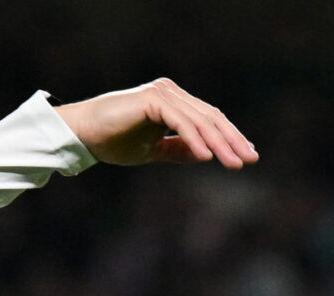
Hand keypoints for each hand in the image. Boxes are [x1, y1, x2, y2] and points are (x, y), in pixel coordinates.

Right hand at [56, 79, 257, 169]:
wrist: (83, 134)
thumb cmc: (113, 141)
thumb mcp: (154, 151)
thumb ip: (179, 150)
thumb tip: (206, 155)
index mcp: (173, 102)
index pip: (210, 118)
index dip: (230, 136)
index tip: (248, 155)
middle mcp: (171, 93)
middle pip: (210, 117)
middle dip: (232, 140)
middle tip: (249, 160)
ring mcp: (162, 93)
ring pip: (199, 120)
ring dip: (219, 143)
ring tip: (233, 164)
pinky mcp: (151, 99)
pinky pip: (180, 121)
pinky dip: (194, 139)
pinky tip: (207, 156)